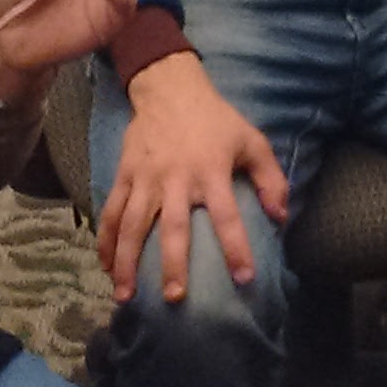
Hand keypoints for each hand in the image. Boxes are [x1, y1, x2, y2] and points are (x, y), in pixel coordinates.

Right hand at [94, 52, 289, 303]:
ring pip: (132, 224)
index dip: (236, 247)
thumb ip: (270, 178)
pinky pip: (111, 211)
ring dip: (127, 261)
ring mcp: (145, 177)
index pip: (227, 215)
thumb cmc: (215, 120)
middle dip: (173, 264)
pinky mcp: (124, 175)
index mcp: (211, 170)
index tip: (244, 278)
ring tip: (126, 296)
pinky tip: (104, 266)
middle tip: (175, 297)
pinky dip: (105, 240)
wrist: (169, 88)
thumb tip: (281, 217)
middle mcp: (176, 177)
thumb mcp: (251, 140)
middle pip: (173, 227)